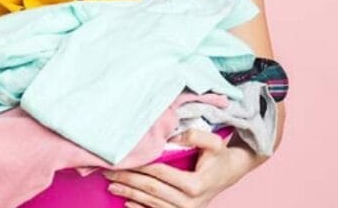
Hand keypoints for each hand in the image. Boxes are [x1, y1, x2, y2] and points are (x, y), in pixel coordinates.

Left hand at [102, 129, 243, 207]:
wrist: (229, 173)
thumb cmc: (218, 156)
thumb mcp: (214, 142)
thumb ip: (195, 136)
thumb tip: (172, 138)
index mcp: (195, 185)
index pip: (159, 173)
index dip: (139, 166)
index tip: (122, 159)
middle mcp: (189, 203)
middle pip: (151, 190)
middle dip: (128, 181)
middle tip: (108, 172)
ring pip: (151, 203)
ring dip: (129, 194)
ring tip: (111, 185)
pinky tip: (126, 202)